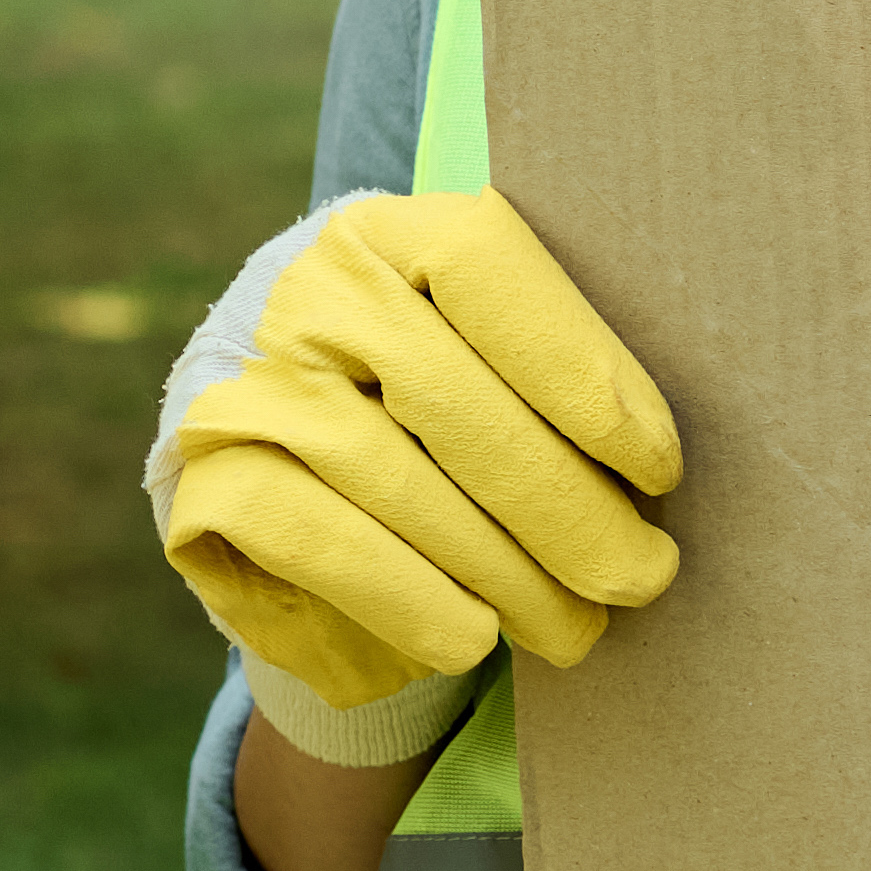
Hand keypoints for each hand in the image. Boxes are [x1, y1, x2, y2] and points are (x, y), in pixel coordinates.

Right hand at [158, 190, 687, 727]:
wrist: (298, 473)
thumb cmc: (439, 415)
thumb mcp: (489, 360)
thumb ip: (556, 366)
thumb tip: (662, 461)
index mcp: (390, 230)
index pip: (485, 268)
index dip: (581, 370)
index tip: (659, 469)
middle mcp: (306, 291)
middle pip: (453, 400)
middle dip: (567, 508)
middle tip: (642, 578)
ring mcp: (247, 382)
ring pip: (393, 480)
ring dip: (506, 573)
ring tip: (578, 629)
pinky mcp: (208, 479)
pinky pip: (317, 542)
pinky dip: (406, 597)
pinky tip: (472, 640)